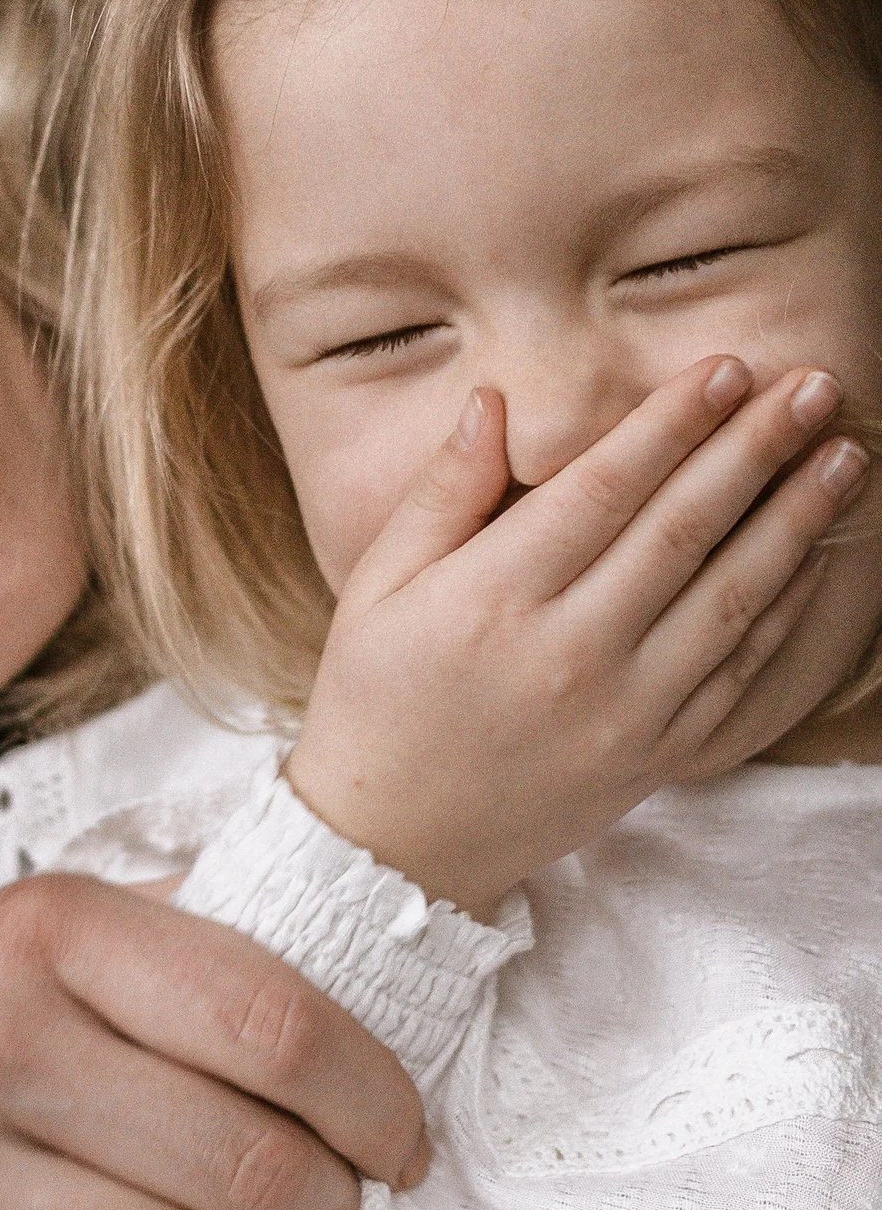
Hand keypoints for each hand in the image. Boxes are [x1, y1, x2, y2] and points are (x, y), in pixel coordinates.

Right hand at [288, 357, 868, 917]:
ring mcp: (627, 708)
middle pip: (685, 528)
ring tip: (843, 454)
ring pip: (734, 595)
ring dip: (797, 518)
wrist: (398, 841)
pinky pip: (745, 672)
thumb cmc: (375, 700)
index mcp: (494, 598)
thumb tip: (495, 402)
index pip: (605, 488)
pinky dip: (790, 609)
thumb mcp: (377, 588)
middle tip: (814, 384)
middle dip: (755, 448)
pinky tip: (816, 556)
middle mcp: (571, 650)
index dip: (672, 422)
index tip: (724, 368)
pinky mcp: (661, 753)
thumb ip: (442, 493)